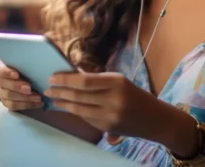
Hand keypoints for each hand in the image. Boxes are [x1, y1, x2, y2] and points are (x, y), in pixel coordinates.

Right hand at [0, 57, 43, 110]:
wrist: (31, 78)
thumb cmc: (27, 65)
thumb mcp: (26, 60)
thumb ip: (25, 61)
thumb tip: (34, 61)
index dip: (5, 71)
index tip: (17, 75)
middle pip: (2, 83)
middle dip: (16, 86)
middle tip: (29, 88)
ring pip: (7, 96)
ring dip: (23, 97)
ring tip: (37, 97)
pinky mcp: (4, 101)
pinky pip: (12, 105)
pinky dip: (26, 105)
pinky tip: (37, 103)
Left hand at [44, 72, 163, 138]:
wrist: (156, 119)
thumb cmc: (135, 95)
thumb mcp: (119, 82)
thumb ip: (97, 80)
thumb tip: (71, 75)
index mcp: (116, 82)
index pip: (84, 80)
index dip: (65, 79)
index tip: (53, 77)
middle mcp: (114, 98)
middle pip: (79, 95)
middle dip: (60, 91)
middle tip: (48, 88)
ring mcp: (111, 115)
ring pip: (80, 108)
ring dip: (64, 103)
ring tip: (53, 98)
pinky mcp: (109, 128)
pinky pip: (86, 118)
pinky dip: (74, 111)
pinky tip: (67, 107)